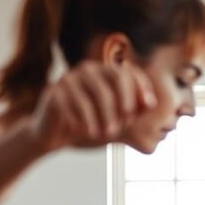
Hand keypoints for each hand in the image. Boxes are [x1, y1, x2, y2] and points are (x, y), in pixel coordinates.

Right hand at [30, 61, 156, 152]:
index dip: (140, 86)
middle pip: (114, 77)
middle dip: (124, 102)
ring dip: (103, 115)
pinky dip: (82, 118)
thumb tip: (150, 105)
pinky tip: (84, 131)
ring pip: (94, 91)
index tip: (149, 106)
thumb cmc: (91, 125)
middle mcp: (89, 70)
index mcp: (105, 73)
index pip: (128, 72)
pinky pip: (72, 101)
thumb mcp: (115, 121)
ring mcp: (70, 78)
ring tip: (104, 135)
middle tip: (125, 124)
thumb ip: (133, 113)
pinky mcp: (54, 91)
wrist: (57, 134)